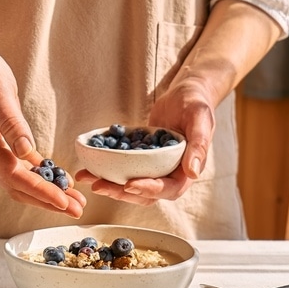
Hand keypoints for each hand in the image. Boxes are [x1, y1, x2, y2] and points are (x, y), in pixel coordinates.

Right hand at [0, 46, 86, 215]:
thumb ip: (10, 122)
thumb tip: (26, 152)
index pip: (12, 174)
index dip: (39, 190)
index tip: (63, 201)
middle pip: (18, 187)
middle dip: (48, 201)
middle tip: (77, 210)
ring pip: (21, 183)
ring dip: (47, 195)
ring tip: (74, 202)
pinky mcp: (3, 147)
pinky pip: (23, 169)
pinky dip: (42, 179)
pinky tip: (61, 182)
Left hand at [75, 77, 213, 204]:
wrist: (185, 93)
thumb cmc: (196, 104)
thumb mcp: (200, 120)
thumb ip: (199, 145)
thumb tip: (193, 173)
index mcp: (186, 172)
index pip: (168, 189)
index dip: (148, 190)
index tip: (129, 185)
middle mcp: (169, 175)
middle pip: (144, 194)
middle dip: (120, 192)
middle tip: (99, 186)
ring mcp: (153, 169)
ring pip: (130, 185)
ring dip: (109, 185)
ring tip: (87, 177)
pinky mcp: (140, 160)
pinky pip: (123, 169)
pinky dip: (106, 170)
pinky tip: (88, 166)